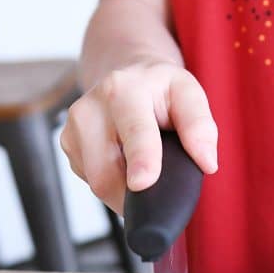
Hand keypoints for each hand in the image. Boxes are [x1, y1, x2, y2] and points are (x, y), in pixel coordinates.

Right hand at [60, 60, 217, 213]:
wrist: (125, 75)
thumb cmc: (159, 89)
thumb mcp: (188, 94)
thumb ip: (200, 126)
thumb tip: (206, 162)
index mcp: (124, 89)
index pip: (134, 131)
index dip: (140, 160)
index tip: (142, 183)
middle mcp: (91, 106)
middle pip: (106, 171)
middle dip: (132, 195)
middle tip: (156, 197)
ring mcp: (73, 126)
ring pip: (96, 182)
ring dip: (122, 192)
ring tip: (142, 173)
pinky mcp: (67, 143)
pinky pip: (89, 180)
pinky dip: (110, 183)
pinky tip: (123, 164)